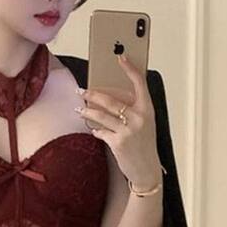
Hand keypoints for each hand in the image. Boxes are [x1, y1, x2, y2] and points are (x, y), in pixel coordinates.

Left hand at [77, 55, 161, 187]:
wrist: (146, 169)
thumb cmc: (144, 145)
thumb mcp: (144, 124)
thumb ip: (132, 111)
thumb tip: (108, 100)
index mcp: (147, 109)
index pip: (140, 83)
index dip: (130, 69)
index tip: (121, 57)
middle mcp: (139, 117)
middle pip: (111, 100)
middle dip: (93, 94)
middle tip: (81, 90)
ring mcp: (129, 130)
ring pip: (101, 115)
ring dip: (87, 111)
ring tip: (79, 108)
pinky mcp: (118, 142)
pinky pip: (100, 131)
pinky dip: (95, 130)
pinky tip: (93, 130)